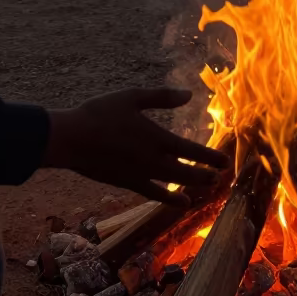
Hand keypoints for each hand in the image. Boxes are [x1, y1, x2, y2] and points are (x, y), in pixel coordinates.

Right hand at [44, 87, 230, 203]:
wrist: (70, 139)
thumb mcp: (131, 97)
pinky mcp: (126, 183)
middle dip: (205, 174)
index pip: (190, 150)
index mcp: (155, 137)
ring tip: (206, 189)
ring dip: (191, 186)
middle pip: (185, 171)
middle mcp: (151, 159)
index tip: (225, 161)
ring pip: (172, 184)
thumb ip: (161, 97)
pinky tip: (179, 201)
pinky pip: (153, 193)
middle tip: (220, 177)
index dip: (209, 157)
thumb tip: (188, 94)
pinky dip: (169, 198)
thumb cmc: (99, 113)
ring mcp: (139, 174)